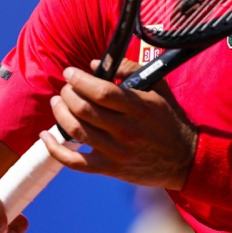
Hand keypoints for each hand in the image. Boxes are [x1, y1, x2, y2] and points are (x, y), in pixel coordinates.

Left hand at [40, 59, 196, 189]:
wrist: (185, 160)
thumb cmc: (169, 120)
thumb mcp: (158, 88)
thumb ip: (129, 70)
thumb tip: (96, 64)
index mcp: (138, 108)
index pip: (101, 92)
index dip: (79, 80)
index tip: (69, 72)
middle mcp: (126, 130)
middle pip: (84, 110)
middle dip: (67, 94)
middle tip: (65, 88)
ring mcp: (117, 152)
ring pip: (77, 132)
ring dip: (60, 115)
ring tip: (57, 103)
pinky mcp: (110, 168)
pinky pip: (75, 162)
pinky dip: (55, 149)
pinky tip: (46, 136)